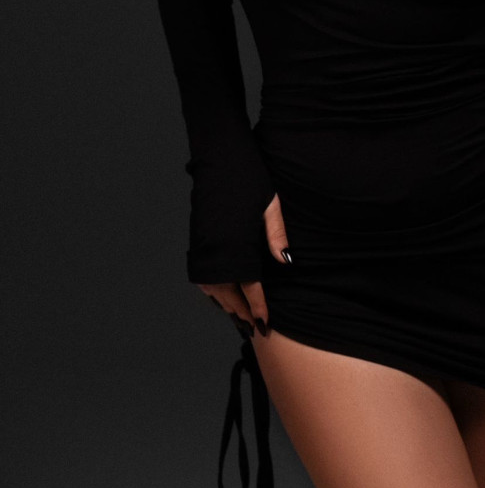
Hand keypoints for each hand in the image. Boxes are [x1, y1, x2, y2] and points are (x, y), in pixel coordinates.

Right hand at [197, 192, 291, 336]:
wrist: (219, 158)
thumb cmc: (249, 178)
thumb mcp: (270, 205)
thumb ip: (276, 235)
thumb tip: (285, 262)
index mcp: (236, 245)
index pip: (248, 287)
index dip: (258, 307)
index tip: (265, 324)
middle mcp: (216, 251)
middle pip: (228, 294)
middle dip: (242, 313)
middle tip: (254, 329)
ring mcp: (203, 247)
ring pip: (213, 289)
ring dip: (226, 304)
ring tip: (240, 317)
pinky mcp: (197, 241)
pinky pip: (204, 277)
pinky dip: (214, 291)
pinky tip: (223, 294)